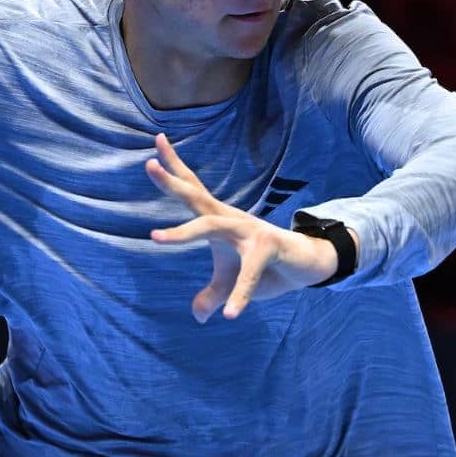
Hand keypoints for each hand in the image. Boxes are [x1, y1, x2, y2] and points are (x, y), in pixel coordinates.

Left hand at [145, 132, 340, 321]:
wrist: (306, 267)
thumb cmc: (266, 267)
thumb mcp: (231, 284)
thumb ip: (212, 295)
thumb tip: (198, 315)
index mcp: (219, 221)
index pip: (193, 190)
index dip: (174, 168)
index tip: (156, 141)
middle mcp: (231, 220)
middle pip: (196, 197)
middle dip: (172, 182)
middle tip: (148, 165)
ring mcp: (250, 231)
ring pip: (212, 226)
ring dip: (183, 233)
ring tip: (155, 238)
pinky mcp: (268, 248)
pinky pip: (249, 274)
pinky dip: (239, 294)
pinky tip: (230, 315)